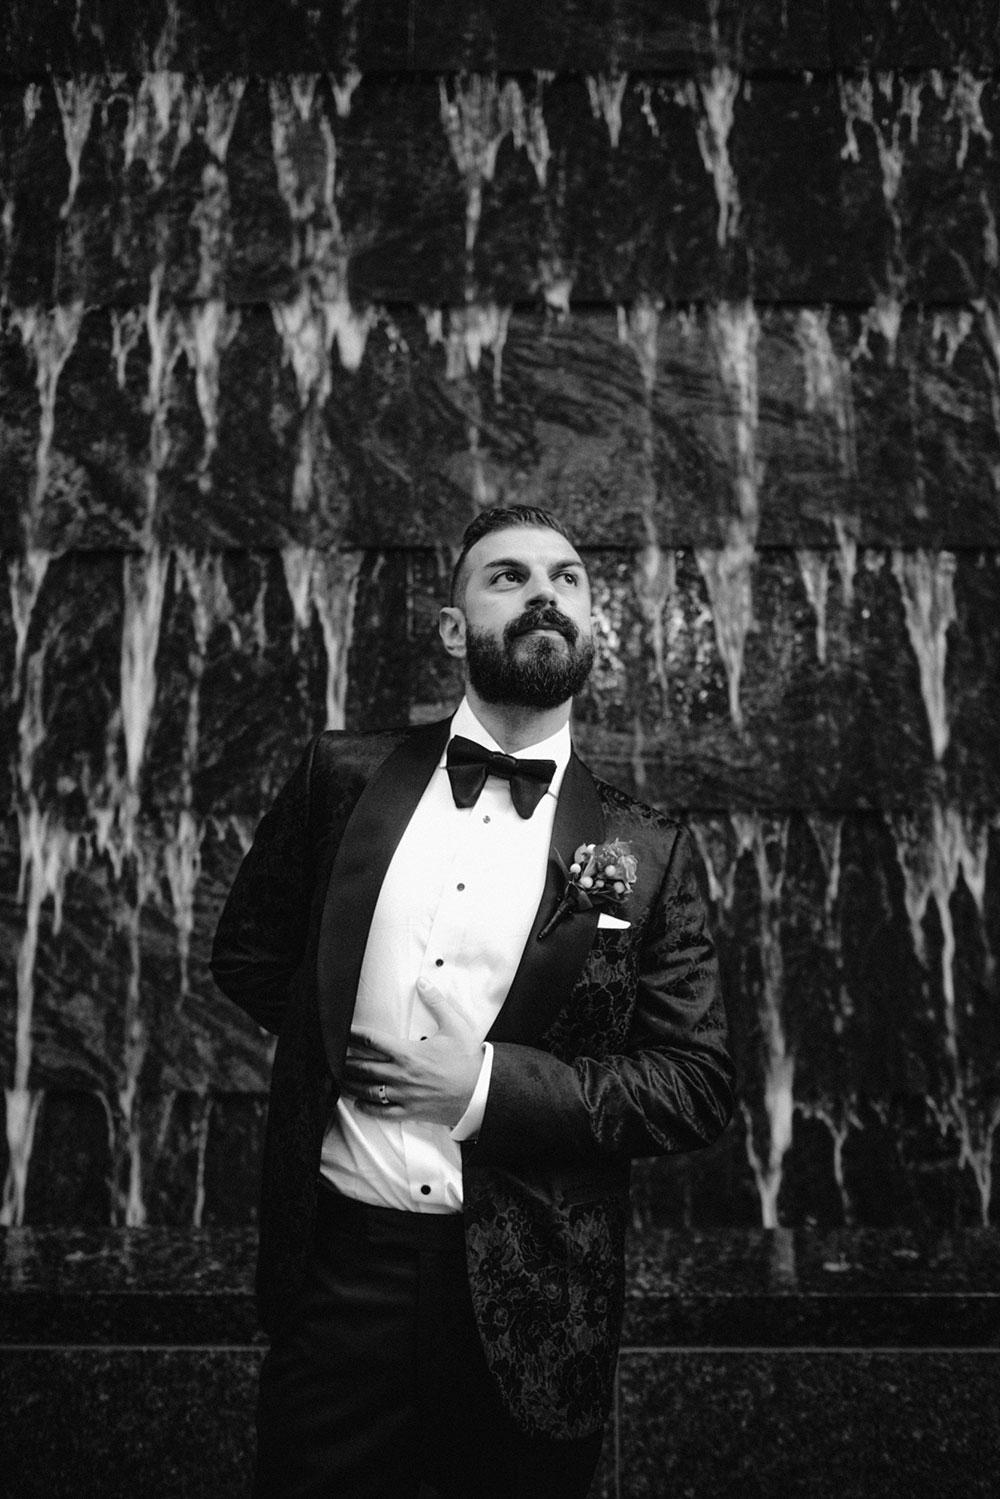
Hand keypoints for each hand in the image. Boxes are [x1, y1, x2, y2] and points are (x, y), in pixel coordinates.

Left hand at [343, 977, 483, 1126]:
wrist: (481, 1092)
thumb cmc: (468, 1060)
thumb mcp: (455, 1026)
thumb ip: (436, 1002)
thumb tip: (423, 982)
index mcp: (408, 1053)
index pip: (372, 1041)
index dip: (353, 1035)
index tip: (343, 1032)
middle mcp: (401, 1075)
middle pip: (363, 1067)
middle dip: (345, 1061)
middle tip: (332, 1057)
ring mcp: (403, 1095)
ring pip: (368, 1090)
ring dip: (351, 1084)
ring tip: (340, 1078)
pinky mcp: (409, 1111)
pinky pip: (382, 1112)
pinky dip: (367, 1108)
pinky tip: (358, 1103)